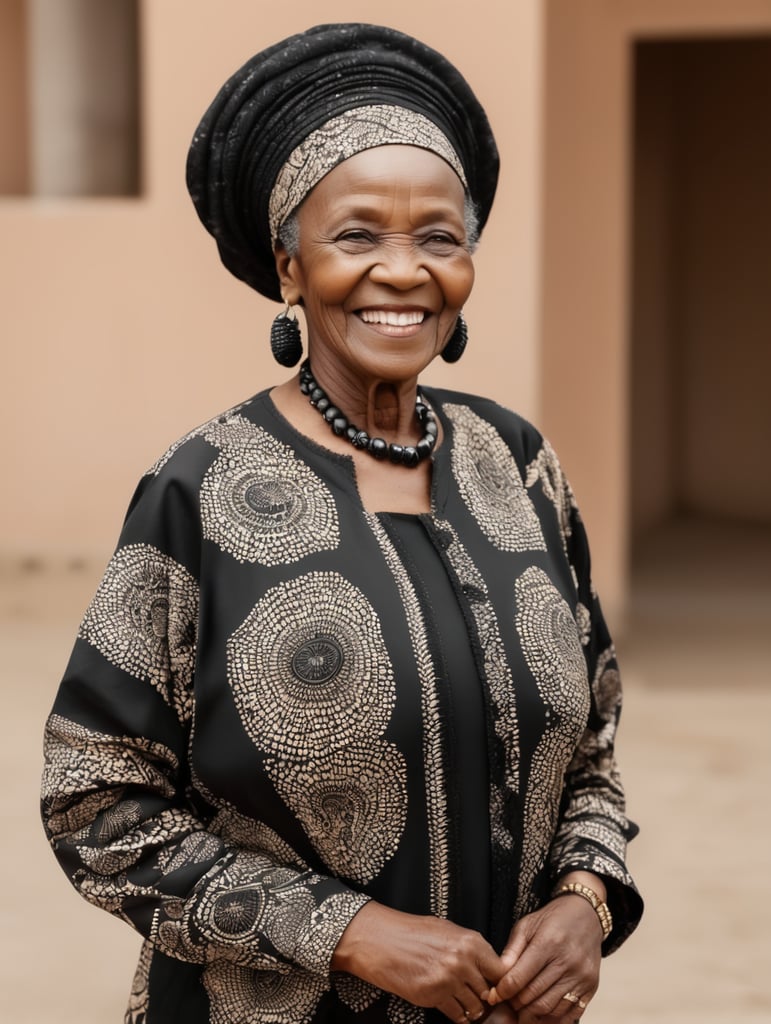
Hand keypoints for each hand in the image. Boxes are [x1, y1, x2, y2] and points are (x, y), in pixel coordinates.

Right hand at [332, 901, 505, 1022]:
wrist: (380, 939)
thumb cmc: (411, 932)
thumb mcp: (446, 930)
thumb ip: (470, 948)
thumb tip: (488, 966)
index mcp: (470, 941)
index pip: (501, 971)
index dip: (498, 982)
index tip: (493, 986)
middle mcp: (463, 961)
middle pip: (488, 992)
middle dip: (484, 998)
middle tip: (478, 998)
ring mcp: (448, 980)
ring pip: (474, 1007)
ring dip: (470, 1008)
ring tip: (462, 1002)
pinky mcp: (432, 996)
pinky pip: (456, 1015)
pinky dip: (456, 1015)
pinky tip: (450, 1006)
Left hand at [486, 896, 601, 1022]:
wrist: (587, 915)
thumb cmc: (552, 919)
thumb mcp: (527, 925)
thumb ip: (512, 950)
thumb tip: (497, 975)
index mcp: (548, 943)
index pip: (520, 977)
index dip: (504, 991)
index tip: (494, 996)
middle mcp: (567, 961)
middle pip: (534, 996)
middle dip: (516, 1005)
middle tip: (506, 1005)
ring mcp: (581, 976)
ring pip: (551, 1008)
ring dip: (532, 1015)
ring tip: (521, 1012)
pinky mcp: (591, 987)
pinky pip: (570, 1014)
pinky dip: (554, 1020)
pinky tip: (541, 1016)